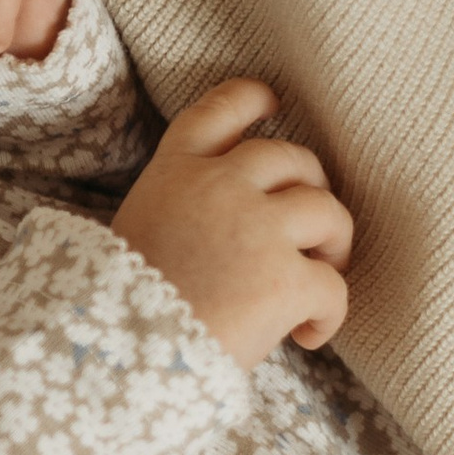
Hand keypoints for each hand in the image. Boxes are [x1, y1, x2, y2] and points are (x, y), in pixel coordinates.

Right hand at [113, 76, 353, 362]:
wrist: (119, 356)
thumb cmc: (120, 306)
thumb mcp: (138, 228)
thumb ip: (185, 207)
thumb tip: (238, 225)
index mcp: (175, 171)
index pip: (221, 109)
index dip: (253, 99)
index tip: (273, 102)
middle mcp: (219, 186)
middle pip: (292, 158)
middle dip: (313, 188)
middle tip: (313, 230)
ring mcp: (257, 228)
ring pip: (328, 211)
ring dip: (334, 243)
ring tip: (322, 276)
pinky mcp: (286, 279)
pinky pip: (334, 286)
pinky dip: (330, 313)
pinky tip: (306, 335)